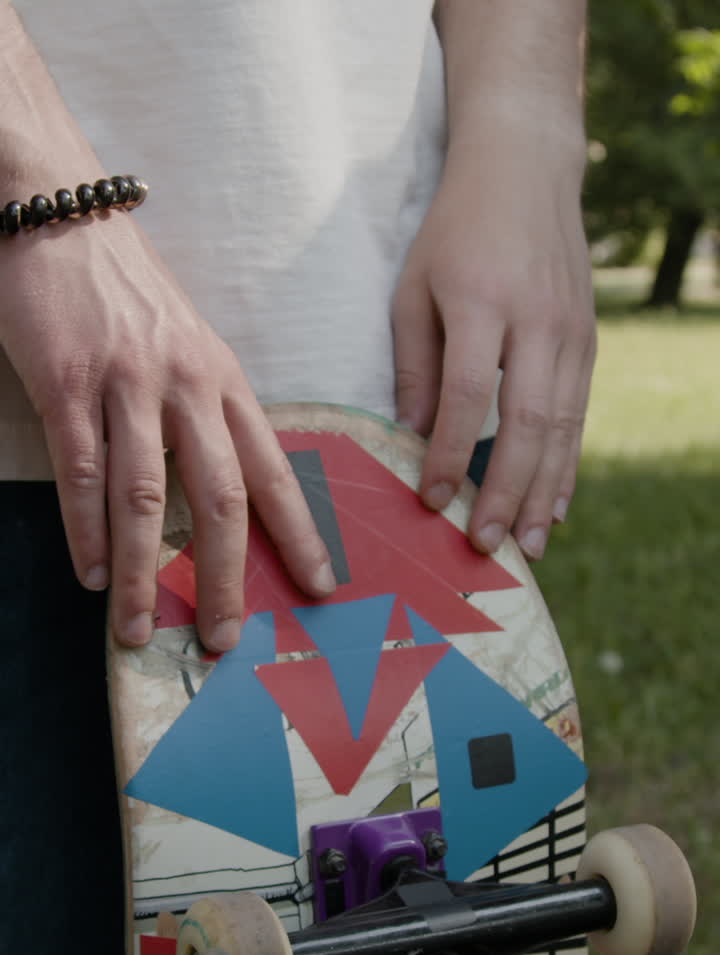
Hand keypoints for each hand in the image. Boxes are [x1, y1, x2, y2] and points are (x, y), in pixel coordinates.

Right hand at [0, 214, 334, 649]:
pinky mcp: (67, 381)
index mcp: (224, 380)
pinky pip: (82, 470)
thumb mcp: (187, 343)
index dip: (298, 534)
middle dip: (223, 576)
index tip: (320, 586)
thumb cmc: (126, 288)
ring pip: (144, 497)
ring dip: (140, 572)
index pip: (273, 470)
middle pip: (219, 497)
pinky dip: (85, 530)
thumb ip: (205, 410)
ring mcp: (127, 384)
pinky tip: (90, 572)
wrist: (60, 211)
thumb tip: (222, 486)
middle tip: (221, 638)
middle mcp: (186, 386)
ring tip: (135, 627)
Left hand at [392, 132, 594, 558]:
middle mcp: (535, 319)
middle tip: (485, 544)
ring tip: (528, 545)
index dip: (449, 452)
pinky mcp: (588, 341)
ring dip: (543, 492)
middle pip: (525, 421)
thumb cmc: (454, 232)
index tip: (431, 501)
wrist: (527, 169)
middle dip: (505, 490)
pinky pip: (580, 414)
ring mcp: (571, 332)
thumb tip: (410, 437)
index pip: (467, 393)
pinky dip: (567, 464)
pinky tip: (556, 506)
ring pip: (562, 426)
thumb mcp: (413, 286)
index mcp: (482, 301)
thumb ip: (413, 362)